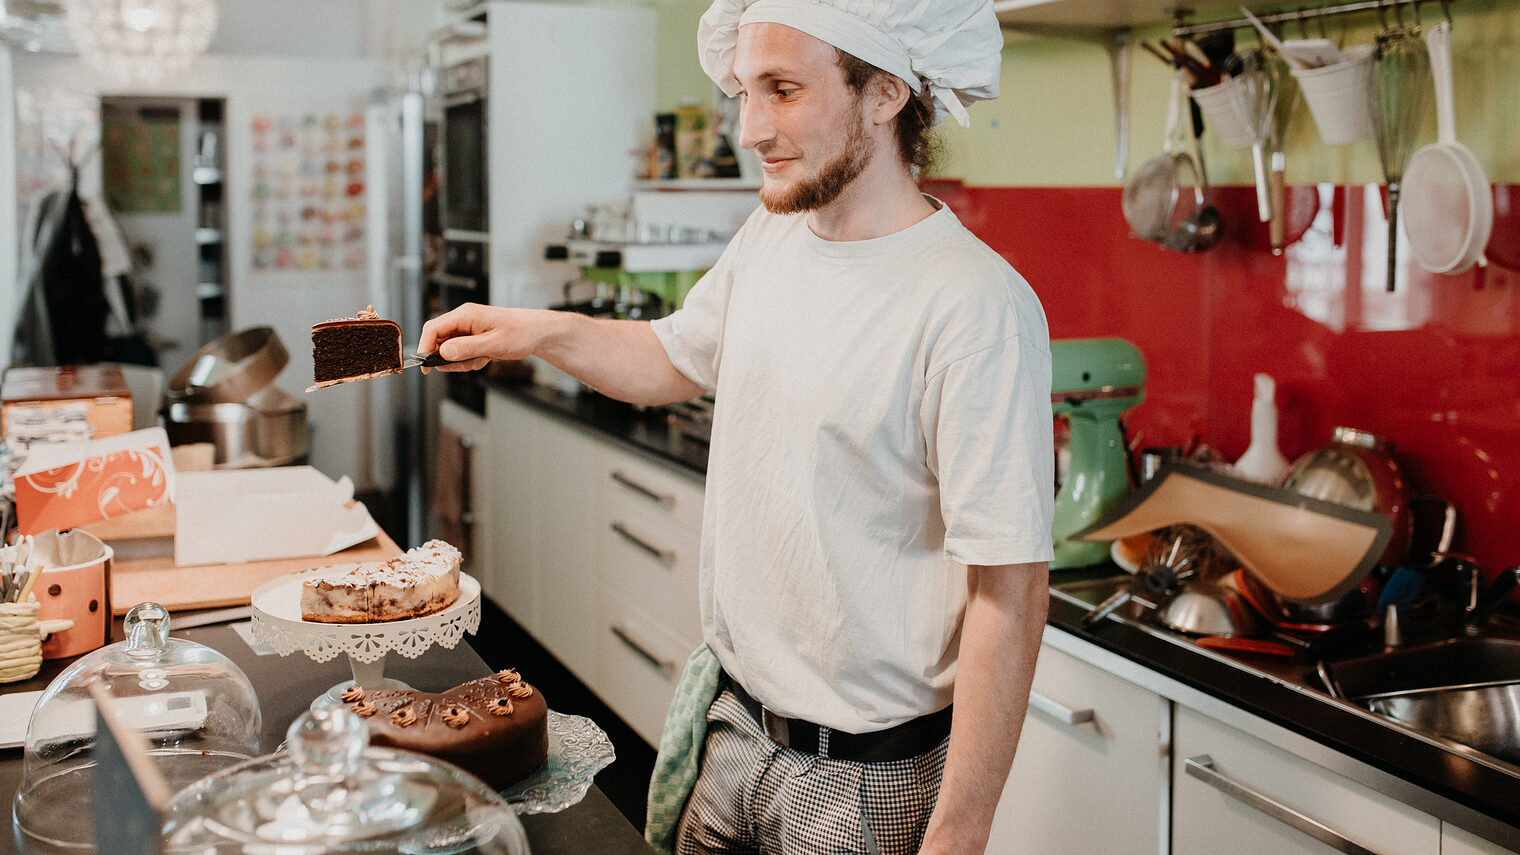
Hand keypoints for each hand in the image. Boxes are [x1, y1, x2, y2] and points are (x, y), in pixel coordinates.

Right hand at [416, 303, 547, 372]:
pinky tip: (486, 358)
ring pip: (450, 351)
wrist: (538, 333)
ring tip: (483, 359)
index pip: (433, 328)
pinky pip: (462, 354)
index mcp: (465, 315)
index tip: (425, 365)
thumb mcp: (494, 343)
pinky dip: (471, 361)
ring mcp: (468, 329)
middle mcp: (464, 320)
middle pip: (439, 341)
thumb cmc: (521, 332)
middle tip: (467, 364)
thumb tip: (443, 351)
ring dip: (463, 361)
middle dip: (448, 358)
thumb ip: (467, 348)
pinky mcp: (473, 338)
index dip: (424, 347)